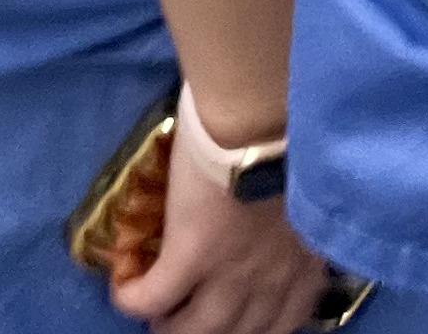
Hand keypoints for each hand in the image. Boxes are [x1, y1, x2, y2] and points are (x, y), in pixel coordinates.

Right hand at [110, 153, 328, 333]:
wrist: (262, 115)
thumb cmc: (288, 136)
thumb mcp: (304, 195)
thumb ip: (294, 219)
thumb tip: (278, 215)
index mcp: (304, 263)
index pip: (286, 321)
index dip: (256, 329)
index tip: (238, 321)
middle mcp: (271, 281)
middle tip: (186, 323)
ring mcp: (230, 274)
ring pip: (197, 329)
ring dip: (172, 329)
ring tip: (156, 321)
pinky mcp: (190, 255)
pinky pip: (154, 296)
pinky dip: (135, 301)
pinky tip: (123, 293)